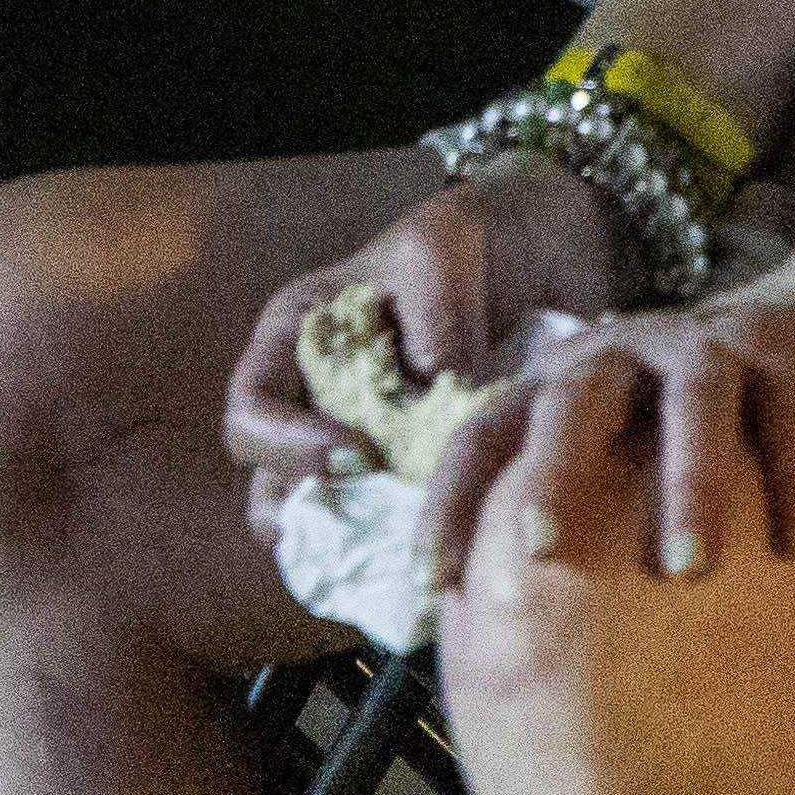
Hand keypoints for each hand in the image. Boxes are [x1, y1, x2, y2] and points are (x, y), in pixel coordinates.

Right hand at [222, 158, 637, 521]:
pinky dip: (412, 550)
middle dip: (319, 520)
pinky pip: (391, 533)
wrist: (542, 252)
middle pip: (275, 488)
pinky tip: (453, 554)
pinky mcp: (415, 478)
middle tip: (384, 529)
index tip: (362, 456)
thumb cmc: (471, 239)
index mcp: (296, 338)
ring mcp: (363, 443)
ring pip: (329, 525)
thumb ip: (428, 325)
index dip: (287, 447)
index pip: (252, 411)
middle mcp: (315, 399)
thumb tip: (430, 408)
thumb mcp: (442, 255)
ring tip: (417, 555)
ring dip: (363, 551)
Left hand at [412, 229, 794, 586]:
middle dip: (552, 471)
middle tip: (539, 550)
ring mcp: (702, 344)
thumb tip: (500, 654)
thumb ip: (568, 526)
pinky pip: (788, 403)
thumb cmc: (680, 433)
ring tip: (689, 569)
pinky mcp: (784, 346)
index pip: (485, 435)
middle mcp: (620, 356)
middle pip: (574, 399)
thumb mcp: (614, 464)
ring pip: (693, 396)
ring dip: (688, 479)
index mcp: (559, 387)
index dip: (451, 501)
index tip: (433, 584)